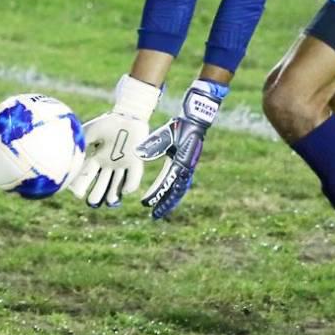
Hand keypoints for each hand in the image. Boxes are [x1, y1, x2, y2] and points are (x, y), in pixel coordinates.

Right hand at [68, 75, 160, 207]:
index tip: (76, 193)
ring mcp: (122, 164)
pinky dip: (130, 185)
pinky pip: (134, 177)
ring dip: (113, 195)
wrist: (127, 115)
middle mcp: (108, 165)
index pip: (86, 176)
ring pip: (116, 185)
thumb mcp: (89, 132)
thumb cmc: (107, 123)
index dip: (81, 185)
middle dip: (96, 194)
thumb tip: (66, 157)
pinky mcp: (136, 162)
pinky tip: (125, 191)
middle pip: (101, 184)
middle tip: (92, 202)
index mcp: (96, 158)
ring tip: (109, 202)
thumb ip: (79, 144)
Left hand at [138, 79, 227, 218]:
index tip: (145, 203)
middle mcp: (186, 168)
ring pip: (179, 189)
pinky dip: (175, 191)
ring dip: (170, 200)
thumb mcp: (166, 133)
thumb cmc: (180, 126)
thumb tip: (138, 154)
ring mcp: (188, 167)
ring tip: (161, 209)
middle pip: (175, 191)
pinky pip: (181, 183)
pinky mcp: (188, 165)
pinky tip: (168, 195)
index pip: (166, 183)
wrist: (196, 120)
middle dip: (165, 203)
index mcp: (180, 162)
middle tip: (154, 214)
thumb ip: (153, 144)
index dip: (156, 194)